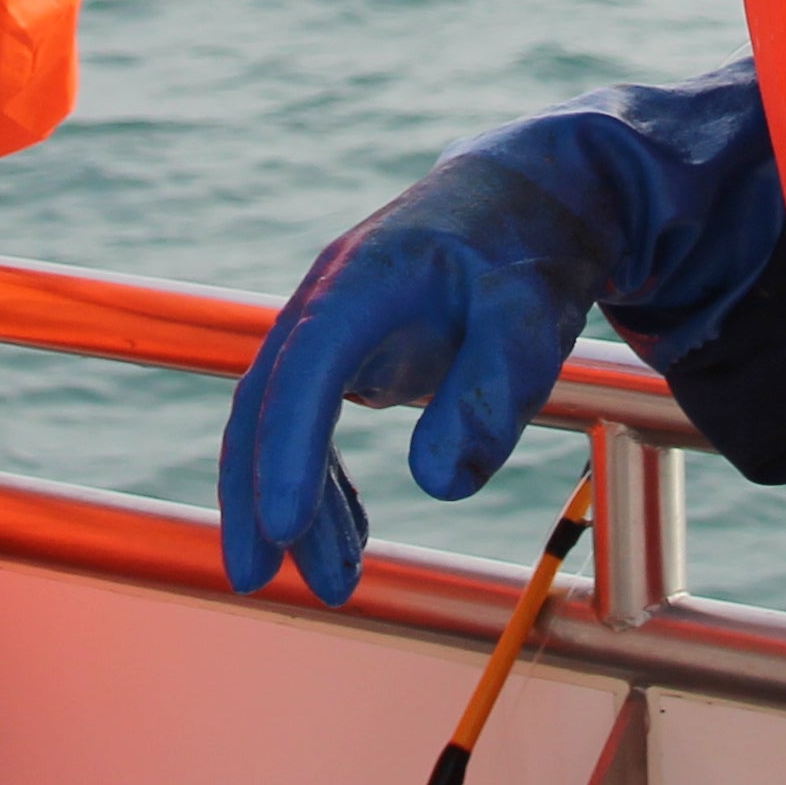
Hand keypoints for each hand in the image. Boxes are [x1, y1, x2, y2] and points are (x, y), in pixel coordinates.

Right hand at [220, 147, 619, 602]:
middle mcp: (326, 300)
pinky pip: (313, 425)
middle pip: (266, 400)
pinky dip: (323, 485)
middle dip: (255, 492)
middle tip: (259, 579)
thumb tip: (437, 484)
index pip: (308, 366)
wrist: (526, 201)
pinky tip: (351, 539)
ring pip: (283, 421)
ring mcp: (327, 327)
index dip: (289, 447)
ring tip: (336, 583)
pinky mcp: (343, 354)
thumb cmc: (526, 258)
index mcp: (365, 278)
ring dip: (297, 504)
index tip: (284, 526)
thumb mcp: (530, 322)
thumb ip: (490, 395)